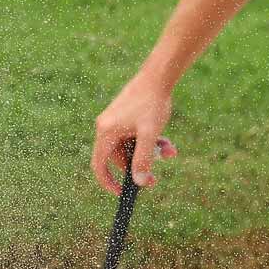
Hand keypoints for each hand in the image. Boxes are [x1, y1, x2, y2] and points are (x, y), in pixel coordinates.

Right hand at [91, 75, 178, 193]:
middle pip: (119, 157)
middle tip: (156, 176)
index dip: (107, 182)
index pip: (99, 165)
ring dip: (149, 152)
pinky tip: (166, 141)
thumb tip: (139, 182)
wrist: (159, 75)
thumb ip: (143, 158)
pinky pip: (135, 136)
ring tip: (170, 150)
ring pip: (131, 147)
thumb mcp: (150, 134)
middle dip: (139, 165)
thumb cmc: (152, 102)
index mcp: (106, 132)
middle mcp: (106, 127)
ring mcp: (116, 121)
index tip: (121, 193)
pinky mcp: (126, 116)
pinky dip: (149, 141)